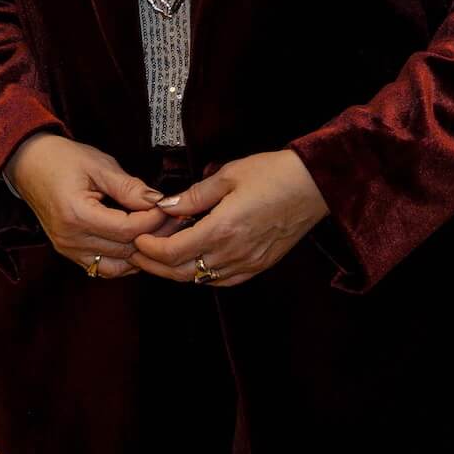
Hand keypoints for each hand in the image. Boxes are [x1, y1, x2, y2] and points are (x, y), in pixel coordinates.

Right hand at [2, 133, 169, 279]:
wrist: (29, 165)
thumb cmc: (62, 160)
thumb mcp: (99, 165)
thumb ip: (129, 187)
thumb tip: (158, 201)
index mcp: (76, 215)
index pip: (127, 230)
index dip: (153, 220)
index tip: (169, 207)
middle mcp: (69, 239)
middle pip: (124, 249)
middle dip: (154, 235)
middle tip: (175, 219)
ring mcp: (67, 249)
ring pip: (116, 265)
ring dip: (141, 251)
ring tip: (160, 232)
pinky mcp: (69, 252)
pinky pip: (102, 267)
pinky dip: (124, 260)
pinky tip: (139, 243)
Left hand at [131, 149, 329, 288]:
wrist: (316, 184)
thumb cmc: (275, 173)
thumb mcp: (230, 175)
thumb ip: (194, 195)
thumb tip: (165, 206)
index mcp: (222, 229)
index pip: (171, 252)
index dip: (149, 248)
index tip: (138, 237)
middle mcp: (233, 253)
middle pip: (181, 272)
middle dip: (154, 265)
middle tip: (139, 253)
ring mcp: (247, 263)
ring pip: (200, 279)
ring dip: (177, 271)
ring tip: (163, 256)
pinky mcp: (260, 266)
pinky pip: (223, 280)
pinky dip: (203, 276)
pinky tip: (198, 263)